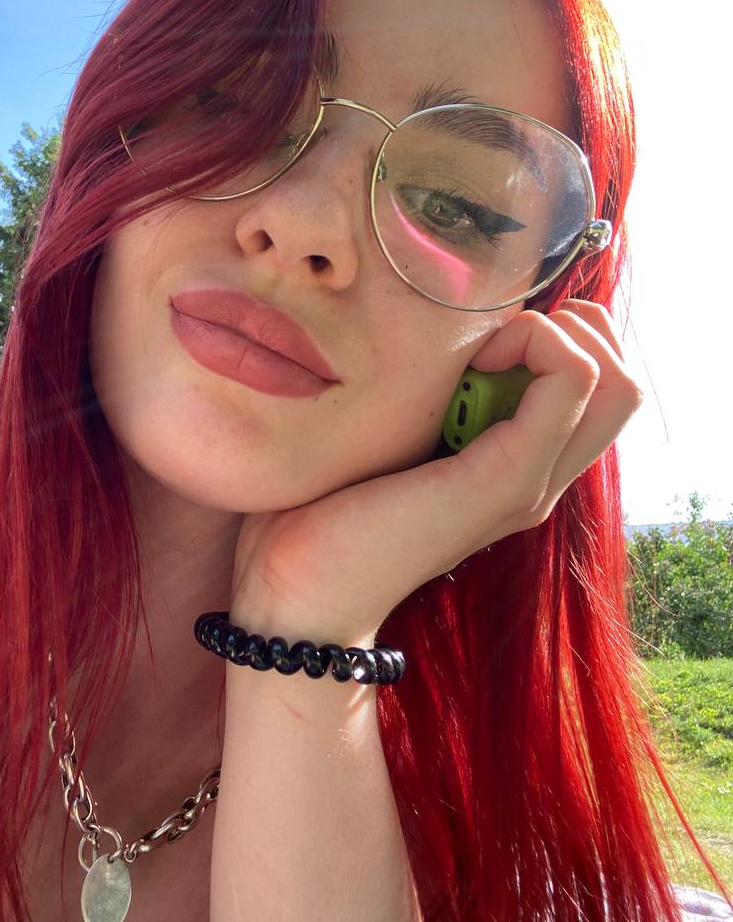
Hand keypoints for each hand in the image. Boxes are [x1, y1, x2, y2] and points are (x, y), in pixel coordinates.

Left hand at [229, 300, 643, 639]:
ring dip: (556, 333)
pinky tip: (477, 357)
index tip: (477, 338)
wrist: (298, 592)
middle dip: (576, 329)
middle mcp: (537, 479)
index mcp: (512, 469)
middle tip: (495, 335)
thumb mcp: (384, 441)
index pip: (596, 388)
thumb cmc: (321, 511)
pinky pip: (573, 382)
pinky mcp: (507, 479)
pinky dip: (537, 342)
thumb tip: (422, 335)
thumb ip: (421, 403)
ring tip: (484, 348)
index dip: (556, 335)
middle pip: (622, 387)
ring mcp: (529, 484)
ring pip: (616, 384)